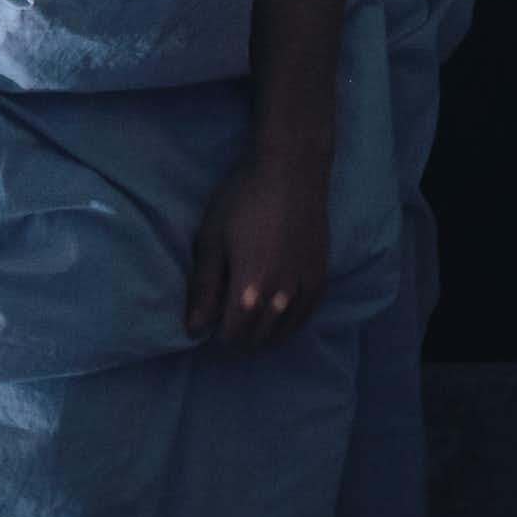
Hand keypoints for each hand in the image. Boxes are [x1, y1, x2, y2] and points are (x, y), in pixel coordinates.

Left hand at [185, 147, 329, 353]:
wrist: (290, 173)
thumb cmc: (241, 200)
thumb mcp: (210, 241)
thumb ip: (204, 289)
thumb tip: (194, 330)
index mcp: (251, 286)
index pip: (233, 334)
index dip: (216, 339)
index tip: (205, 333)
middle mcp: (283, 296)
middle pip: (258, 338)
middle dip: (237, 343)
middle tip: (221, 339)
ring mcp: (307, 289)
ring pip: (283, 333)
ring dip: (262, 340)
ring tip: (244, 337)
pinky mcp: (322, 280)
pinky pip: (305, 320)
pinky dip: (287, 329)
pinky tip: (274, 327)